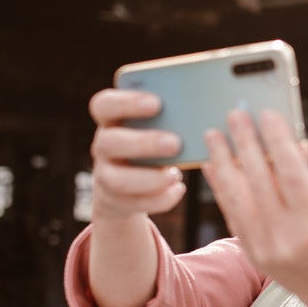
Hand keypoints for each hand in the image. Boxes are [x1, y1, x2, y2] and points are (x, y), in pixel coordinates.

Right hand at [87, 88, 187, 221]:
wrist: (131, 183)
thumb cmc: (152, 141)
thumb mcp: (156, 125)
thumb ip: (171, 115)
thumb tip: (204, 108)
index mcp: (111, 119)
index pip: (104, 105)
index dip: (126, 103)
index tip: (157, 103)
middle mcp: (103, 145)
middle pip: (109, 142)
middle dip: (143, 143)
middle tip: (175, 144)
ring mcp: (105, 175)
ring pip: (118, 180)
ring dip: (150, 178)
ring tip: (176, 175)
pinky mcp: (115, 200)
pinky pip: (134, 203)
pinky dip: (159, 199)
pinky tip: (178, 189)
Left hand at [201, 108, 307, 306]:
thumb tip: (289, 143)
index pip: (290, 173)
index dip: (277, 141)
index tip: (267, 114)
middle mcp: (288, 237)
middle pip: (260, 181)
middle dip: (245, 143)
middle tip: (235, 114)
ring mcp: (266, 248)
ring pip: (238, 196)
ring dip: (223, 161)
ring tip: (214, 134)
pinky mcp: (252, 254)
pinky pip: (231, 213)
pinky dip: (221, 187)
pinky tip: (214, 165)